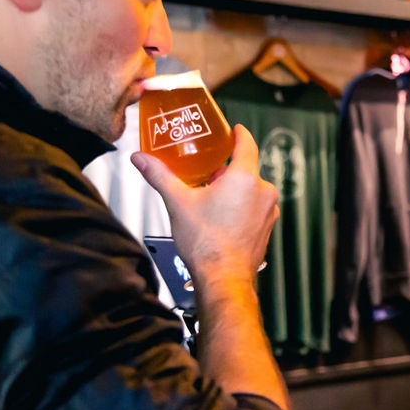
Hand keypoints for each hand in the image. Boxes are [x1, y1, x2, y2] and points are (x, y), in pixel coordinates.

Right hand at [132, 124, 278, 285]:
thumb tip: (141, 159)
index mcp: (244, 178)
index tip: (235, 130)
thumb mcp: (177, 203)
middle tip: (207, 172)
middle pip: (245, 170)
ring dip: (234, 191)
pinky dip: (241, 208)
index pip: (247, 144)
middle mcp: (263, 192)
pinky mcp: (267, 228)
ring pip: (251, 191)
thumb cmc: (206, 243)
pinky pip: (255, 209)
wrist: (223, 279)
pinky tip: (222, 218)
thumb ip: (159, 176)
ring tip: (211, 199)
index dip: (239, 134)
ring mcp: (269, 212)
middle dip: (226, 171)